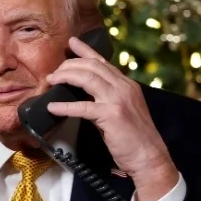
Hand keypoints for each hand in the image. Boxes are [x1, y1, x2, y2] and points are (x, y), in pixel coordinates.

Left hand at [46, 36, 178, 200]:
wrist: (149, 158)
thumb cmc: (133, 138)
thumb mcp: (122, 111)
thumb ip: (106, 99)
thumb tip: (84, 94)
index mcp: (127, 85)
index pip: (103, 62)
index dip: (86, 51)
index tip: (71, 43)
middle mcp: (124, 87)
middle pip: (91, 66)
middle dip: (69, 65)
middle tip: (54, 72)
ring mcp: (118, 99)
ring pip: (87, 78)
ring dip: (65, 77)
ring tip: (50, 81)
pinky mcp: (112, 115)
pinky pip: (82, 107)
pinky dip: (64, 106)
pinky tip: (52, 107)